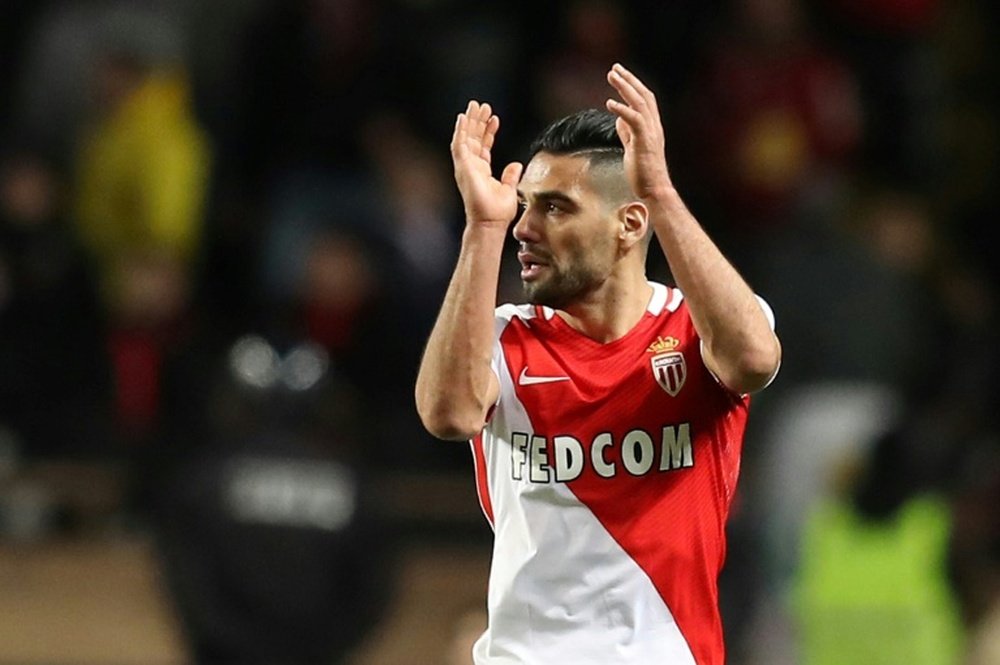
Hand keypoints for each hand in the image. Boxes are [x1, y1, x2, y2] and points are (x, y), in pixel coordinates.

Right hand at [450, 100, 523, 226]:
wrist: (490, 222)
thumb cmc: (498, 212)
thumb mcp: (509, 189)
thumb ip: (511, 176)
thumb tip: (516, 165)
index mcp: (482, 171)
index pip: (483, 146)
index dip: (488, 132)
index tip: (495, 119)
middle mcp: (472, 167)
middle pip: (473, 139)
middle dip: (477, 122)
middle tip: (483, 106)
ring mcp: (466, 166)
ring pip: (465, 138)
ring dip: (470, 121)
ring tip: (475, 106)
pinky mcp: (463, 167)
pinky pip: (459, 144)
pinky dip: (460, 130)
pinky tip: (463, 117)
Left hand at [605, 63, 672, 199]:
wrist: (654, 189)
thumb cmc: (643, 172)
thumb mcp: (633, 147)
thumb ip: (627, 131)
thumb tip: (618, 119)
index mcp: (652, 126)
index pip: (645, 99)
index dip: (633, 84)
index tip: (620, 74)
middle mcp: (654, 126)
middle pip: (643, 95)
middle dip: (628, 79)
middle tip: (614, 68)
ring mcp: (651, 133)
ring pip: (640, 103)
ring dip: (625, 88)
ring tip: (612, 76)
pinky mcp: (644, 142)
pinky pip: (635, 120)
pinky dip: (623, 109)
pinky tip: (610, 103)